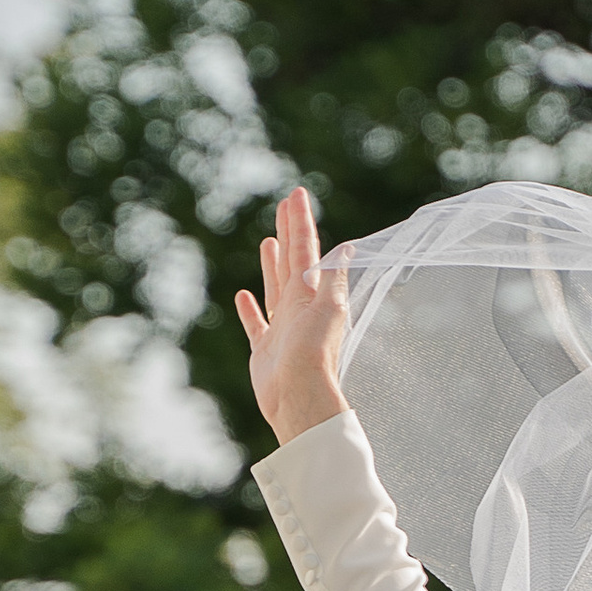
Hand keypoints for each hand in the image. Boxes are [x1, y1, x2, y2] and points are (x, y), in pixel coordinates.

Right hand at [232, 185, 351, 443]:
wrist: (299, 395)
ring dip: (271, 264)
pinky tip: (244, 295)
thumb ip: (333, 277)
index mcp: (311, 294)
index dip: (301, 222)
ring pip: (274, 286)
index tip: (296, 195)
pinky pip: (256, 323)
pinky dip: (250, 309)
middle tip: (284, 205)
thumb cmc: (315, 353)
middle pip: (291, 261)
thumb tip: (347, 246)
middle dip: (289, 232)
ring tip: (268, 242)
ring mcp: (282, 327)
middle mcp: (298, 307)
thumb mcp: (330, 308)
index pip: (306, 249)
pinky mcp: (266, 348)